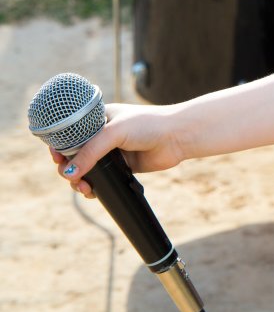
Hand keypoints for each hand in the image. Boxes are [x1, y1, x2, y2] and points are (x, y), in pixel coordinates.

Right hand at [51, 103, 185, 197]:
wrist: (177, 136)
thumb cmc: (148, 124)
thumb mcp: (114, 133)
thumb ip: (90, 152)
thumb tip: (69, 173)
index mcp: (99, 119)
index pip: (71, 134)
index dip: (60, 147)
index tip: (57, 159)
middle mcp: (104, 135)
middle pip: (76, 155)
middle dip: (69, 168)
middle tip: (71, 177)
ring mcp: (114, 151)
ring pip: (88, 169)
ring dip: (80, 180)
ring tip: (84, 187)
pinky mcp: (124, 166)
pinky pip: (103, 179)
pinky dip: (95, 187)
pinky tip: (93, 191)